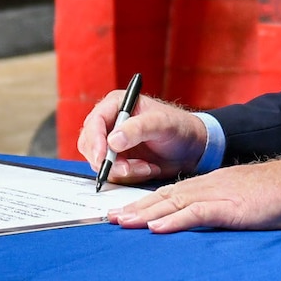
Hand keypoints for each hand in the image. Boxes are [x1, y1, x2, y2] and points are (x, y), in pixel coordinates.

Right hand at [79, 91, 208, 184]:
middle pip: (90, 144)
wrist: (191, 148)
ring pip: (100, 162)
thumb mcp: (162, 123)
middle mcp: (110, 123)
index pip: (94, 122)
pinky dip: (129, 176)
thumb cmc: (179, 127)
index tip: (103, 157)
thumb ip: (138, 128)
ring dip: (123, 170)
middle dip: (108, 161)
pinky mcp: (117, 160)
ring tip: (147, 167)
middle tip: (129, 169)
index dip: (95, 140)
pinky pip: (112, 173)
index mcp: (117, 105)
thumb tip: (112, 141)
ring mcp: (112, 143)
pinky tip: (147, 168)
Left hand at [108, 159, 280, 232]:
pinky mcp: (229, 207)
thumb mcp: (240, 199)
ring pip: (173, 204)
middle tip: (109, 219)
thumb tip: (202, 220)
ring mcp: (216, 195)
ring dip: (145, 215)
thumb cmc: (275, 193)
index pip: (169, 193)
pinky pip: (196, 213)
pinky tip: (156, 228)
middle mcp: (206, 186)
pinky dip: (173, 221)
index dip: (144, 204)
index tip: (123, 213)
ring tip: (122, 223)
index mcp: (209, 184)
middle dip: (135, 209)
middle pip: (163, 198)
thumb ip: (219, 207)